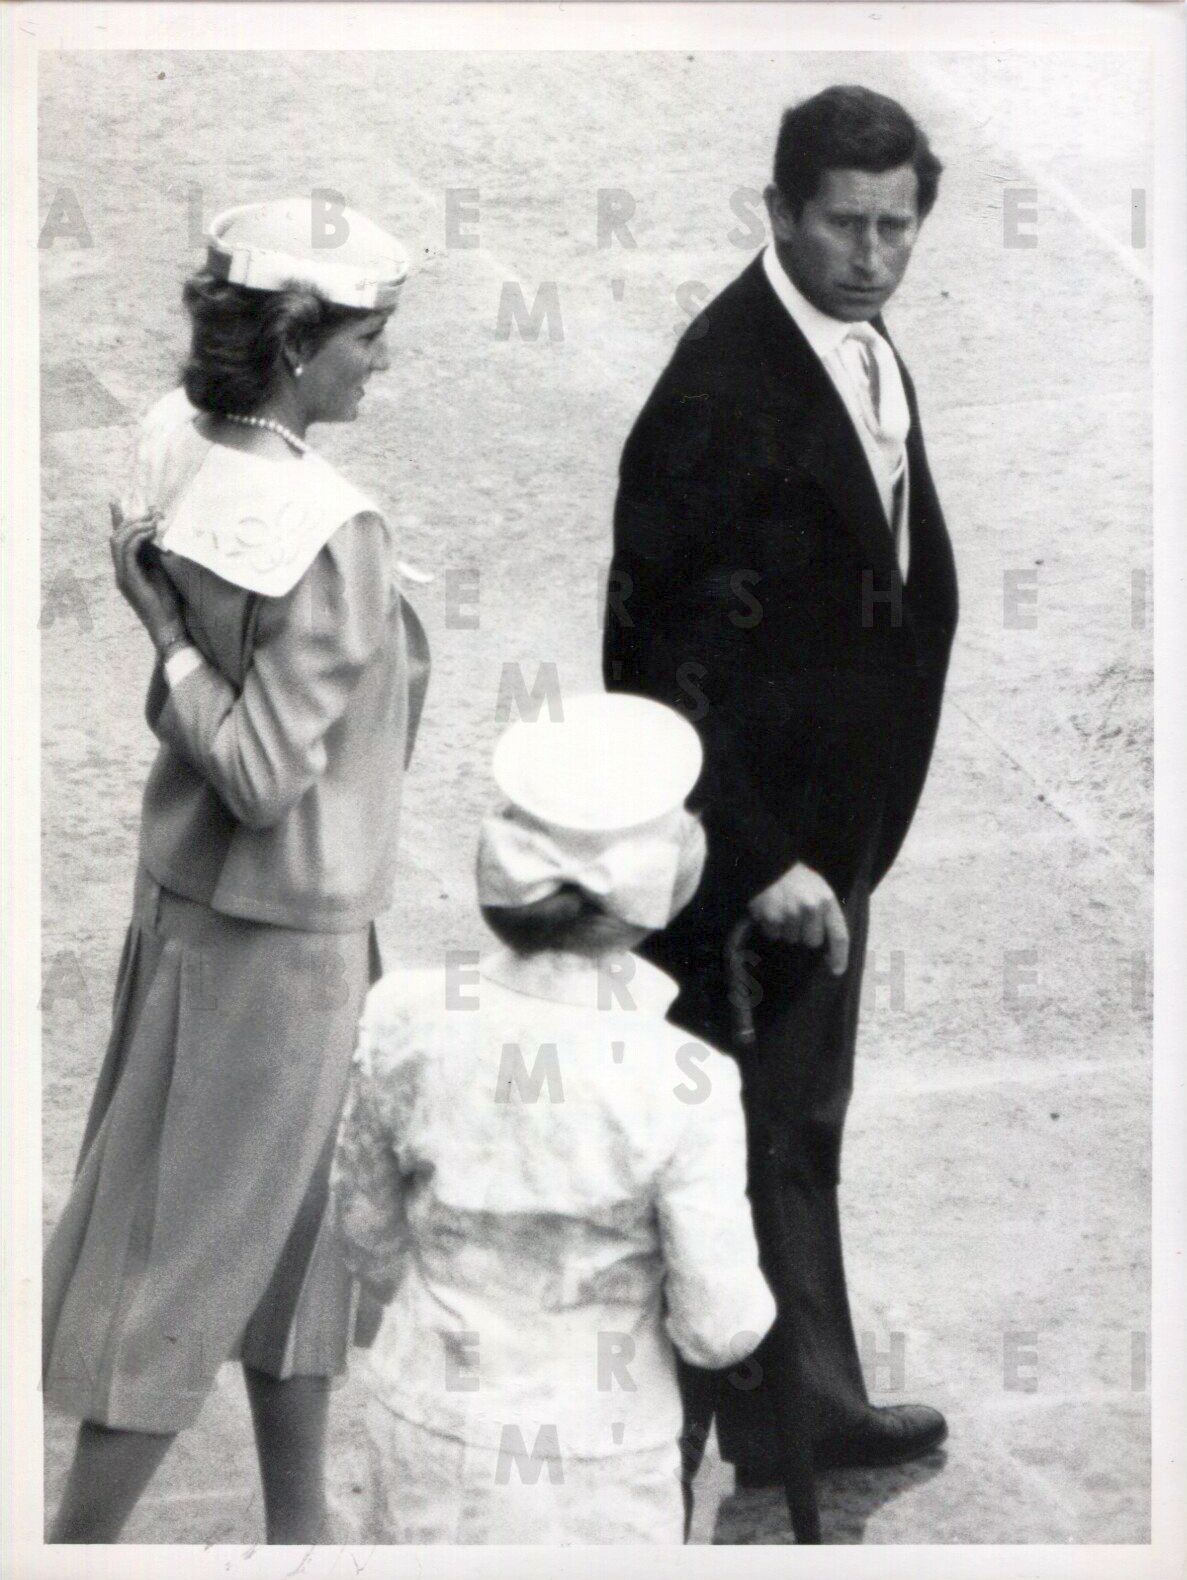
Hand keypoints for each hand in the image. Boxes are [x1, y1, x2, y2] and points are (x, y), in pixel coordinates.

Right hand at [109, 501, 183, 651]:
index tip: (125, 500)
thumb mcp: (163, 571)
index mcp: (127, 568)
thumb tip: (160, 532)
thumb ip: (157, 553)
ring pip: (118, 542)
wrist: (169, 626)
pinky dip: (137, 539)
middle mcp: (121, 570)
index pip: (119, 538)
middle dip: (131, 519)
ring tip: (152, 520)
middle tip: (151, 511)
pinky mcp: (128, 581)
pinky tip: (151, 533)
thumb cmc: (169, 601)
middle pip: (116, 536)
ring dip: (135, 526)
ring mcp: (122, 576)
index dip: (119, 518)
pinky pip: (127, 553)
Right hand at [749, 861, 849, 974]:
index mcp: (827, 900)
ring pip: (791, 939)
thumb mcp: (820, 889)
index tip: (837, 971)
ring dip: (787, 929)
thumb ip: (827, 914)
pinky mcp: (770, 915)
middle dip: (806, 934)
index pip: (839, 935)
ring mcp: (789, 913)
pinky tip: (771, 908)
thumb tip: (829, 948)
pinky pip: (773, 934)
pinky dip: (771, 926)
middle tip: (799, 916)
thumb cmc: (798, 878)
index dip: (839, 956)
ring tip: (783, 908)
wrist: (771, 860)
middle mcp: (810, 908)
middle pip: (812, 942)